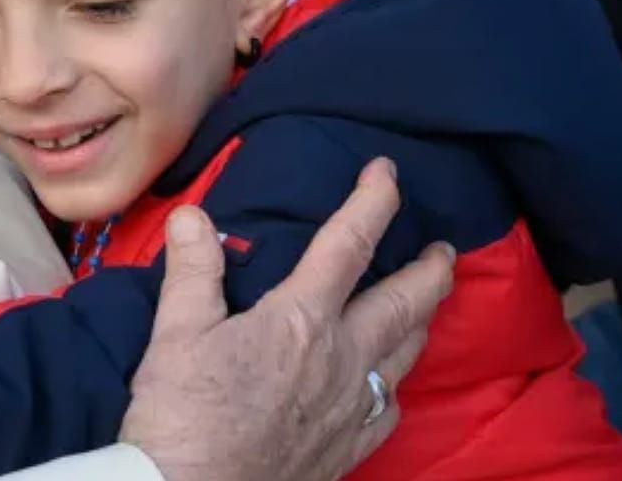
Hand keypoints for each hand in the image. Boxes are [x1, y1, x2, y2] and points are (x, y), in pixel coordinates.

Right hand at [119, 159, 454, 480]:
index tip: (387, 173)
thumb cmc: (183, 414)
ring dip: (423, 321)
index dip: (373, 202)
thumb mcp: (176, 331)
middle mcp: (342, 359)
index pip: (348, 245)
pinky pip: (390, 407)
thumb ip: (193, 270)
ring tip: (427, 304)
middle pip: (404, 303)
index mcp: (301, 320)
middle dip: (430, 270)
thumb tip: (194, 216)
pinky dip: (396, 381)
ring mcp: (352, 408)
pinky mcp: (349, 449)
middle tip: (445, 249)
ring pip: (407, 354)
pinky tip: (387, 382)